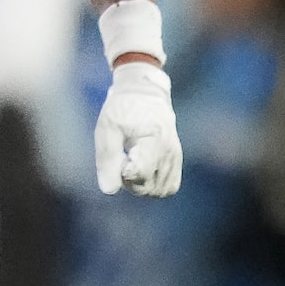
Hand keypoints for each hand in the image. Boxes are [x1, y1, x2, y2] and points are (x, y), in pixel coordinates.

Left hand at [95, 59, 181, 196]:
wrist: (145, 93)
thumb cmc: (122, 109)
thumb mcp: (107, 129)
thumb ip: (107, 159)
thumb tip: (109, 191)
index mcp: (155, 141)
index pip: (140, 175)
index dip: (122, 173)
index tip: (119, 157)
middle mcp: (170, 152)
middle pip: (149, 189)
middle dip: (129, 182)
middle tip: (121, 161)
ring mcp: (176, 158)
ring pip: (160, 192)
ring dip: (140, 186)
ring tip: (130, 165)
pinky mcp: (177, 162)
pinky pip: (169, 187)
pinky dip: (152, 185)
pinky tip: (140, 170)